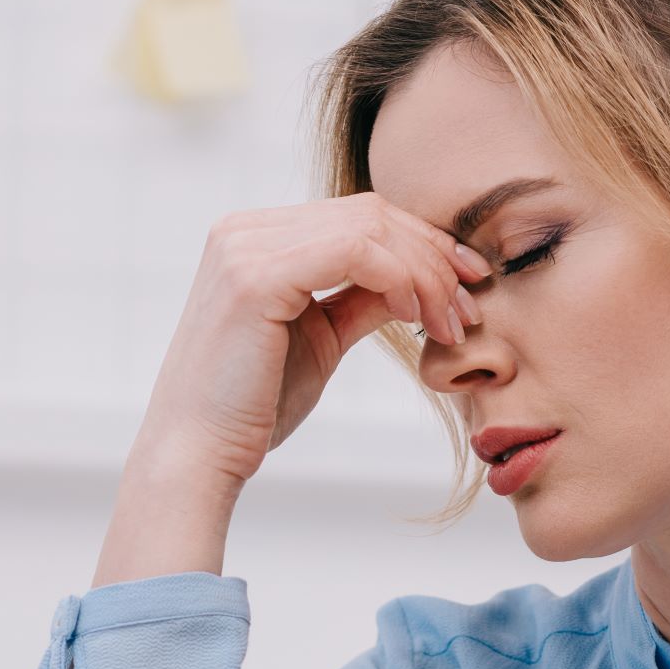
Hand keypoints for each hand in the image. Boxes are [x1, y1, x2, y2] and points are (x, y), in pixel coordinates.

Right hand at [138, 194, 491, 492]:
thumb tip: (416, 283)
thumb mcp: (322, 340)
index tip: (469, 285)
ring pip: (370, 228)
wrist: (199, 454)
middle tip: (470, 308)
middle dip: (435, 257)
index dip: (424, 244)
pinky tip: (415, 316)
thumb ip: (362, 300)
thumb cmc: (254, 408)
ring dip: (426, 274)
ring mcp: (246, 246)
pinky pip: (354, 251)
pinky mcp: (254, 275)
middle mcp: (246, 229)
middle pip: (371, 213)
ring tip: (451, 324)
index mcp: (256, 238)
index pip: (359, 217)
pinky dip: (399, 278)